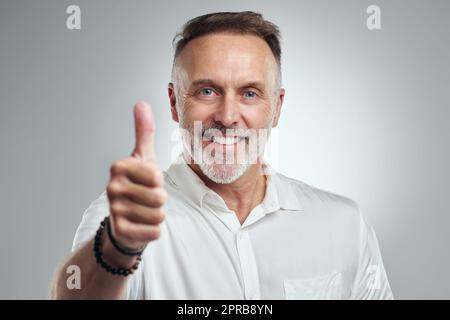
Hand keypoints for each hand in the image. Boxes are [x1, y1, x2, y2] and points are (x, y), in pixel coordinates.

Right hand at [106, 101, 166, 250]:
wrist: (126, 218)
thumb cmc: (139, 184)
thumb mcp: (144, 157)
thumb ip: (144, 131)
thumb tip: (141, 103)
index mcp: (118, 167)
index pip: (157, 176)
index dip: (158, 182)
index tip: (147, 182)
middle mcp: (112, 187)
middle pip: (159, 197)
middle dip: (160, 200)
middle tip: (147, 199)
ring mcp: (113, 209)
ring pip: (158, 215)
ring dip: (157, 215)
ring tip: (144, 211)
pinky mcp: (120, 230)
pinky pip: (154, 231)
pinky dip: (153, 230)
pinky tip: (142, 225)